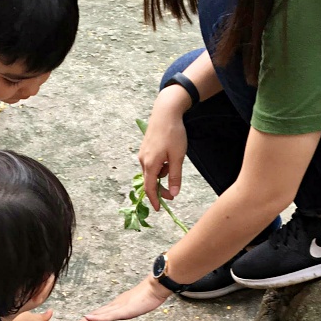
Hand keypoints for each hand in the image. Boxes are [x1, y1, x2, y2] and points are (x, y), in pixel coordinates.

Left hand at [71, 276, 171, 320]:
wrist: (156, 287)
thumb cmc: (149, 296)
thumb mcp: (136, 306)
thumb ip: (129, 310)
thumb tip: (125, 314)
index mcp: (117, 306)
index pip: (100, 314)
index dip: (89, 319)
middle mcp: (115, 305)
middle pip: (95, 314)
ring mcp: (118, 307)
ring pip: (98, 315)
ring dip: (85, 320)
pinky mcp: (124, 309)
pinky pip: (108, 315)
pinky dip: (98, 317)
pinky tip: (88, 318)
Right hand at [139, 88, 188, 209]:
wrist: (165, 111)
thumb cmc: (173, 133)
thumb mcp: (178, 157)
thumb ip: (175, 176)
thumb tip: (174, 193)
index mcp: (150, 164)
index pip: (149, 188)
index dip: (154, 200)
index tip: (158, 209)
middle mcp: (143, 161)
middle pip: (150, 182)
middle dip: (160, 189)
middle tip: (172, 193)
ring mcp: (142, 154)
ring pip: (151, 172)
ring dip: (161, 175)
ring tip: (173, 162)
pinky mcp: (145, 149)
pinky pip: (151, 164)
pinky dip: (159, 167)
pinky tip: (167, 157)